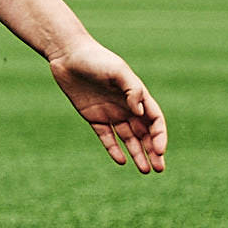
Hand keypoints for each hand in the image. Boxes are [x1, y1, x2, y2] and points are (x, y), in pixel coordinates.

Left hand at [49, 36, 166, 173]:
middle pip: (145, 134)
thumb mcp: (117, 70)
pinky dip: (113, 149)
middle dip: (153, 151)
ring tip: (145, 171)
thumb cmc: (96, 59)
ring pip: (128, 139)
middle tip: (159, 169)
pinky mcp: (93, 117)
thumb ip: (131, 89)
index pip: (155, 121)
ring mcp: (111, 113)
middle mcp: (127, 107)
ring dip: (137, 154)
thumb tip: (140, 111)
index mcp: (138, 96)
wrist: (68, 56)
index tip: (159, 150)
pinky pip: (106, 137)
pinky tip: (121, 161)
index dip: (159, 136)